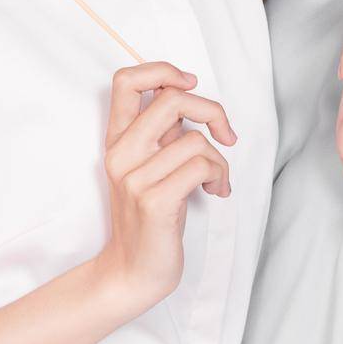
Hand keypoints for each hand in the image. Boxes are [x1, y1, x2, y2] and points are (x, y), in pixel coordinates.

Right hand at [93, 62, 237, 309]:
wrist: (132, 273)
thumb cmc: (151, 218)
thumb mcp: (151, 166)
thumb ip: (163, 132)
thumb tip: (191, 97)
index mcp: (117, 139)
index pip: (126, 80)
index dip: (163, 71)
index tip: (190, 86)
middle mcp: (120, 154)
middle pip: (172, 99)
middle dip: (212, 110)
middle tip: (225, 134)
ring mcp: (134, 178)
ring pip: (196, 140)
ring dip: (220, 160)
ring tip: (217, 180)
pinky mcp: (153, 201)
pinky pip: (201, 166)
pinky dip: (220, 176)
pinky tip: (217, 191)